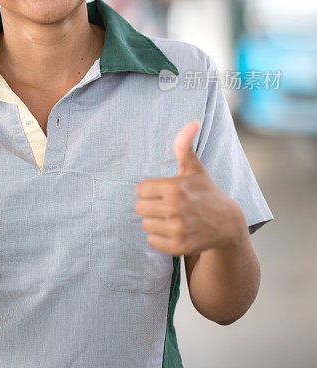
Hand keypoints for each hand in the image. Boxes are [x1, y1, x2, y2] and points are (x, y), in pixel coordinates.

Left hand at [135, 120, 243, 256]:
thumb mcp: (195, 169)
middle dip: (151, 206)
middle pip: (140, 208)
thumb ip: (185, 146)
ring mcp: (178, 229)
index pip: (140, 189)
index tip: (163, 192)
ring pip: (145, 225)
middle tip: (167, 206)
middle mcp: (175, 209)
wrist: (227, 225)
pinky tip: (173, 231)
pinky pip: (151, 242)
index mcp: (175, 187)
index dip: (150, 190)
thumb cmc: (206, 193)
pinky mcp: (179, 246)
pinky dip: (159, 238)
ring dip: (155, 222)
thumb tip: (192, 121)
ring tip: (172, 219)